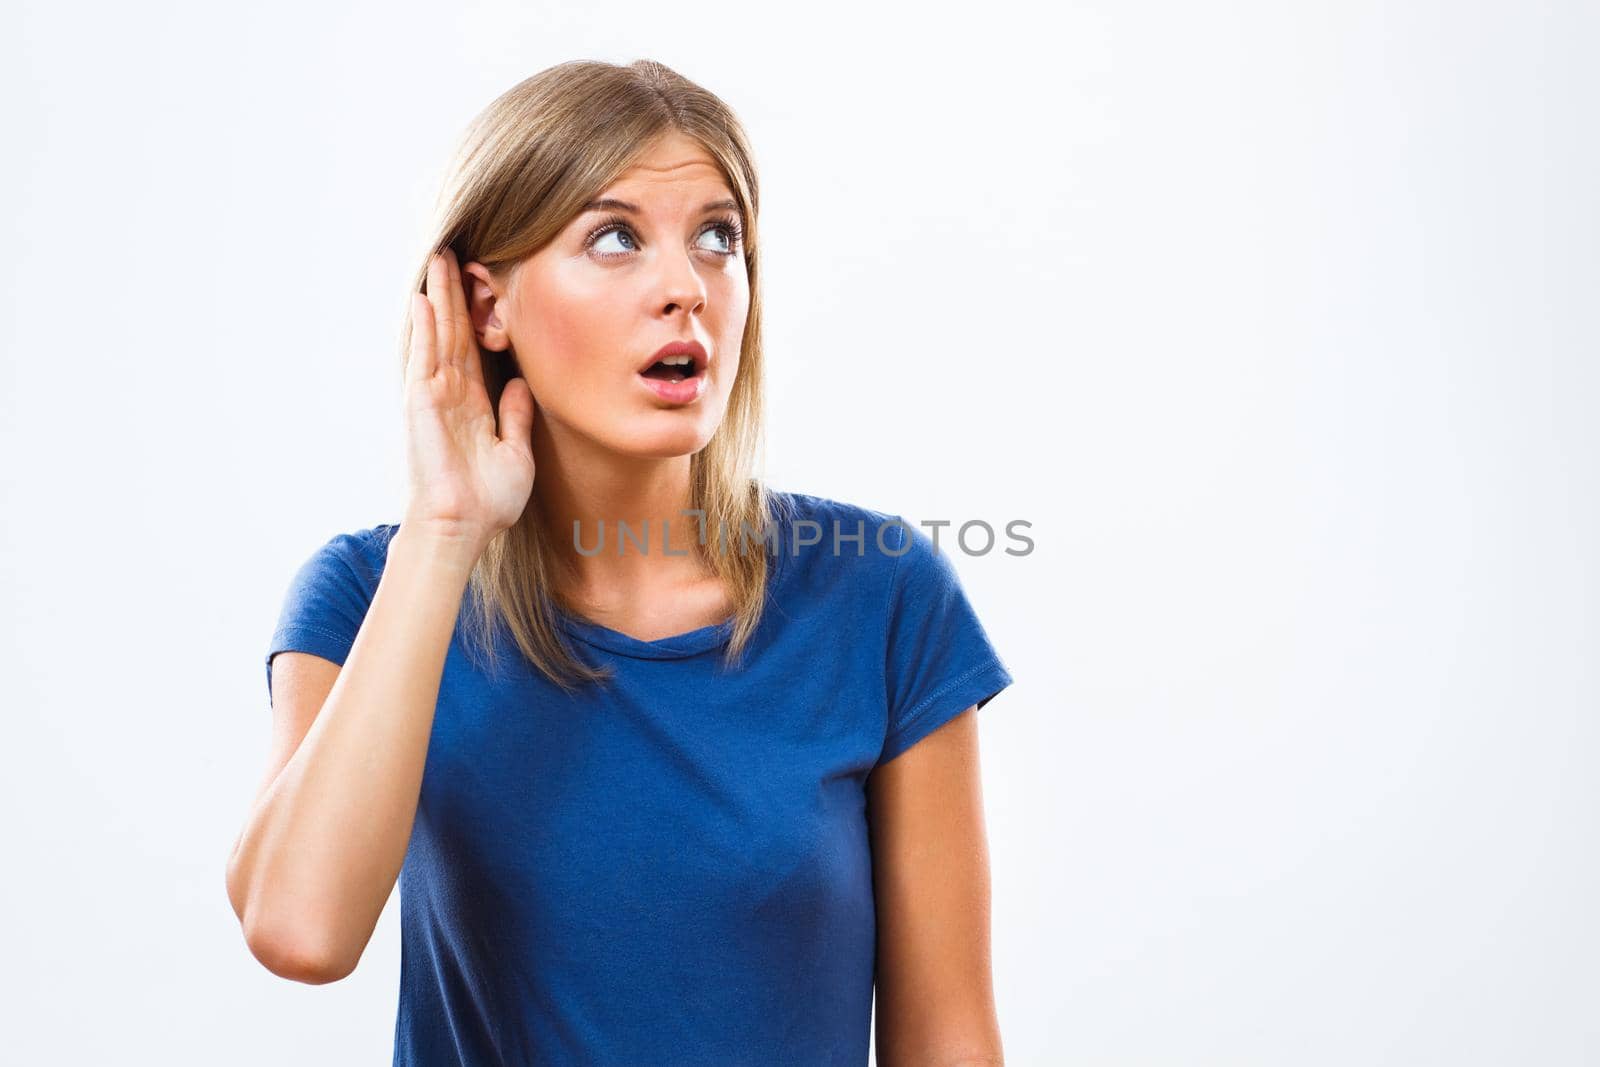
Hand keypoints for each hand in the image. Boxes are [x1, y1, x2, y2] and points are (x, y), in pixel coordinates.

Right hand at [400, 247, 535, 551]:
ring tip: (438, 259)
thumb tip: (520, 384)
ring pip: (438, 335)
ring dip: (439, 296)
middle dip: (457, 292)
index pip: (477, 349)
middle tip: (457, 252)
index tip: (484, 283)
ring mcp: (435, 396)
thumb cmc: (489, 501)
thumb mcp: (516, 452)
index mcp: (476, 405)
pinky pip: (424, 356)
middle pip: (456, 331)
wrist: (465, 527)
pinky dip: (424, 327)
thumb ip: (516, 416)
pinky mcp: (422, 403)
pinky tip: (424, 297)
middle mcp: (453, 394)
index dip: (479, 315)